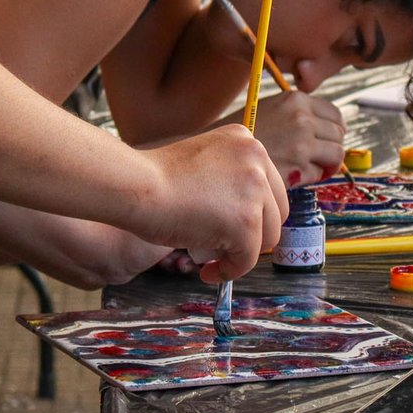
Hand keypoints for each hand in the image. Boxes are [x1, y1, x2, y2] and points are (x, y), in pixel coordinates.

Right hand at [134, 125, 286, 283]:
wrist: (137, 184)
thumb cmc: (155, 178)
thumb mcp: (204, 162)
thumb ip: (229, 178)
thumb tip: (245, 212)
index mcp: (247, 140)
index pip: (269, 186)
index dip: (253, 213)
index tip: (233, 227)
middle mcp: (258, 159)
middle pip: (275, 212)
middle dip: (253, 235)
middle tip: (225, 247)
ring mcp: (255, 191)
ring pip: (266, 238)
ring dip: (241, 254)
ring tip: (213, 259)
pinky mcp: (247, 222)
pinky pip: (247, 259)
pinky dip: (228, 270)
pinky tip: (208, 272)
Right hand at [251, 91, 345, 185]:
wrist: (220, 155)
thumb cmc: (244, 136)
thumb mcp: (271, 109)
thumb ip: (298, 113)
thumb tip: (330, 128)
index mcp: (296, 99)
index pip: (334, 114)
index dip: (334, 129)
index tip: (327, 140)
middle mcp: (302, 118)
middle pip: (339, 134)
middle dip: (331, 147)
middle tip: (317, 157)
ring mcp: (303, 142)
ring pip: (336, 154)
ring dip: (325, 163)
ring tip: (307, 167)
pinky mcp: (299, 167)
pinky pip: (319, 173)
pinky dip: (310, 177)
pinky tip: (291, 175)